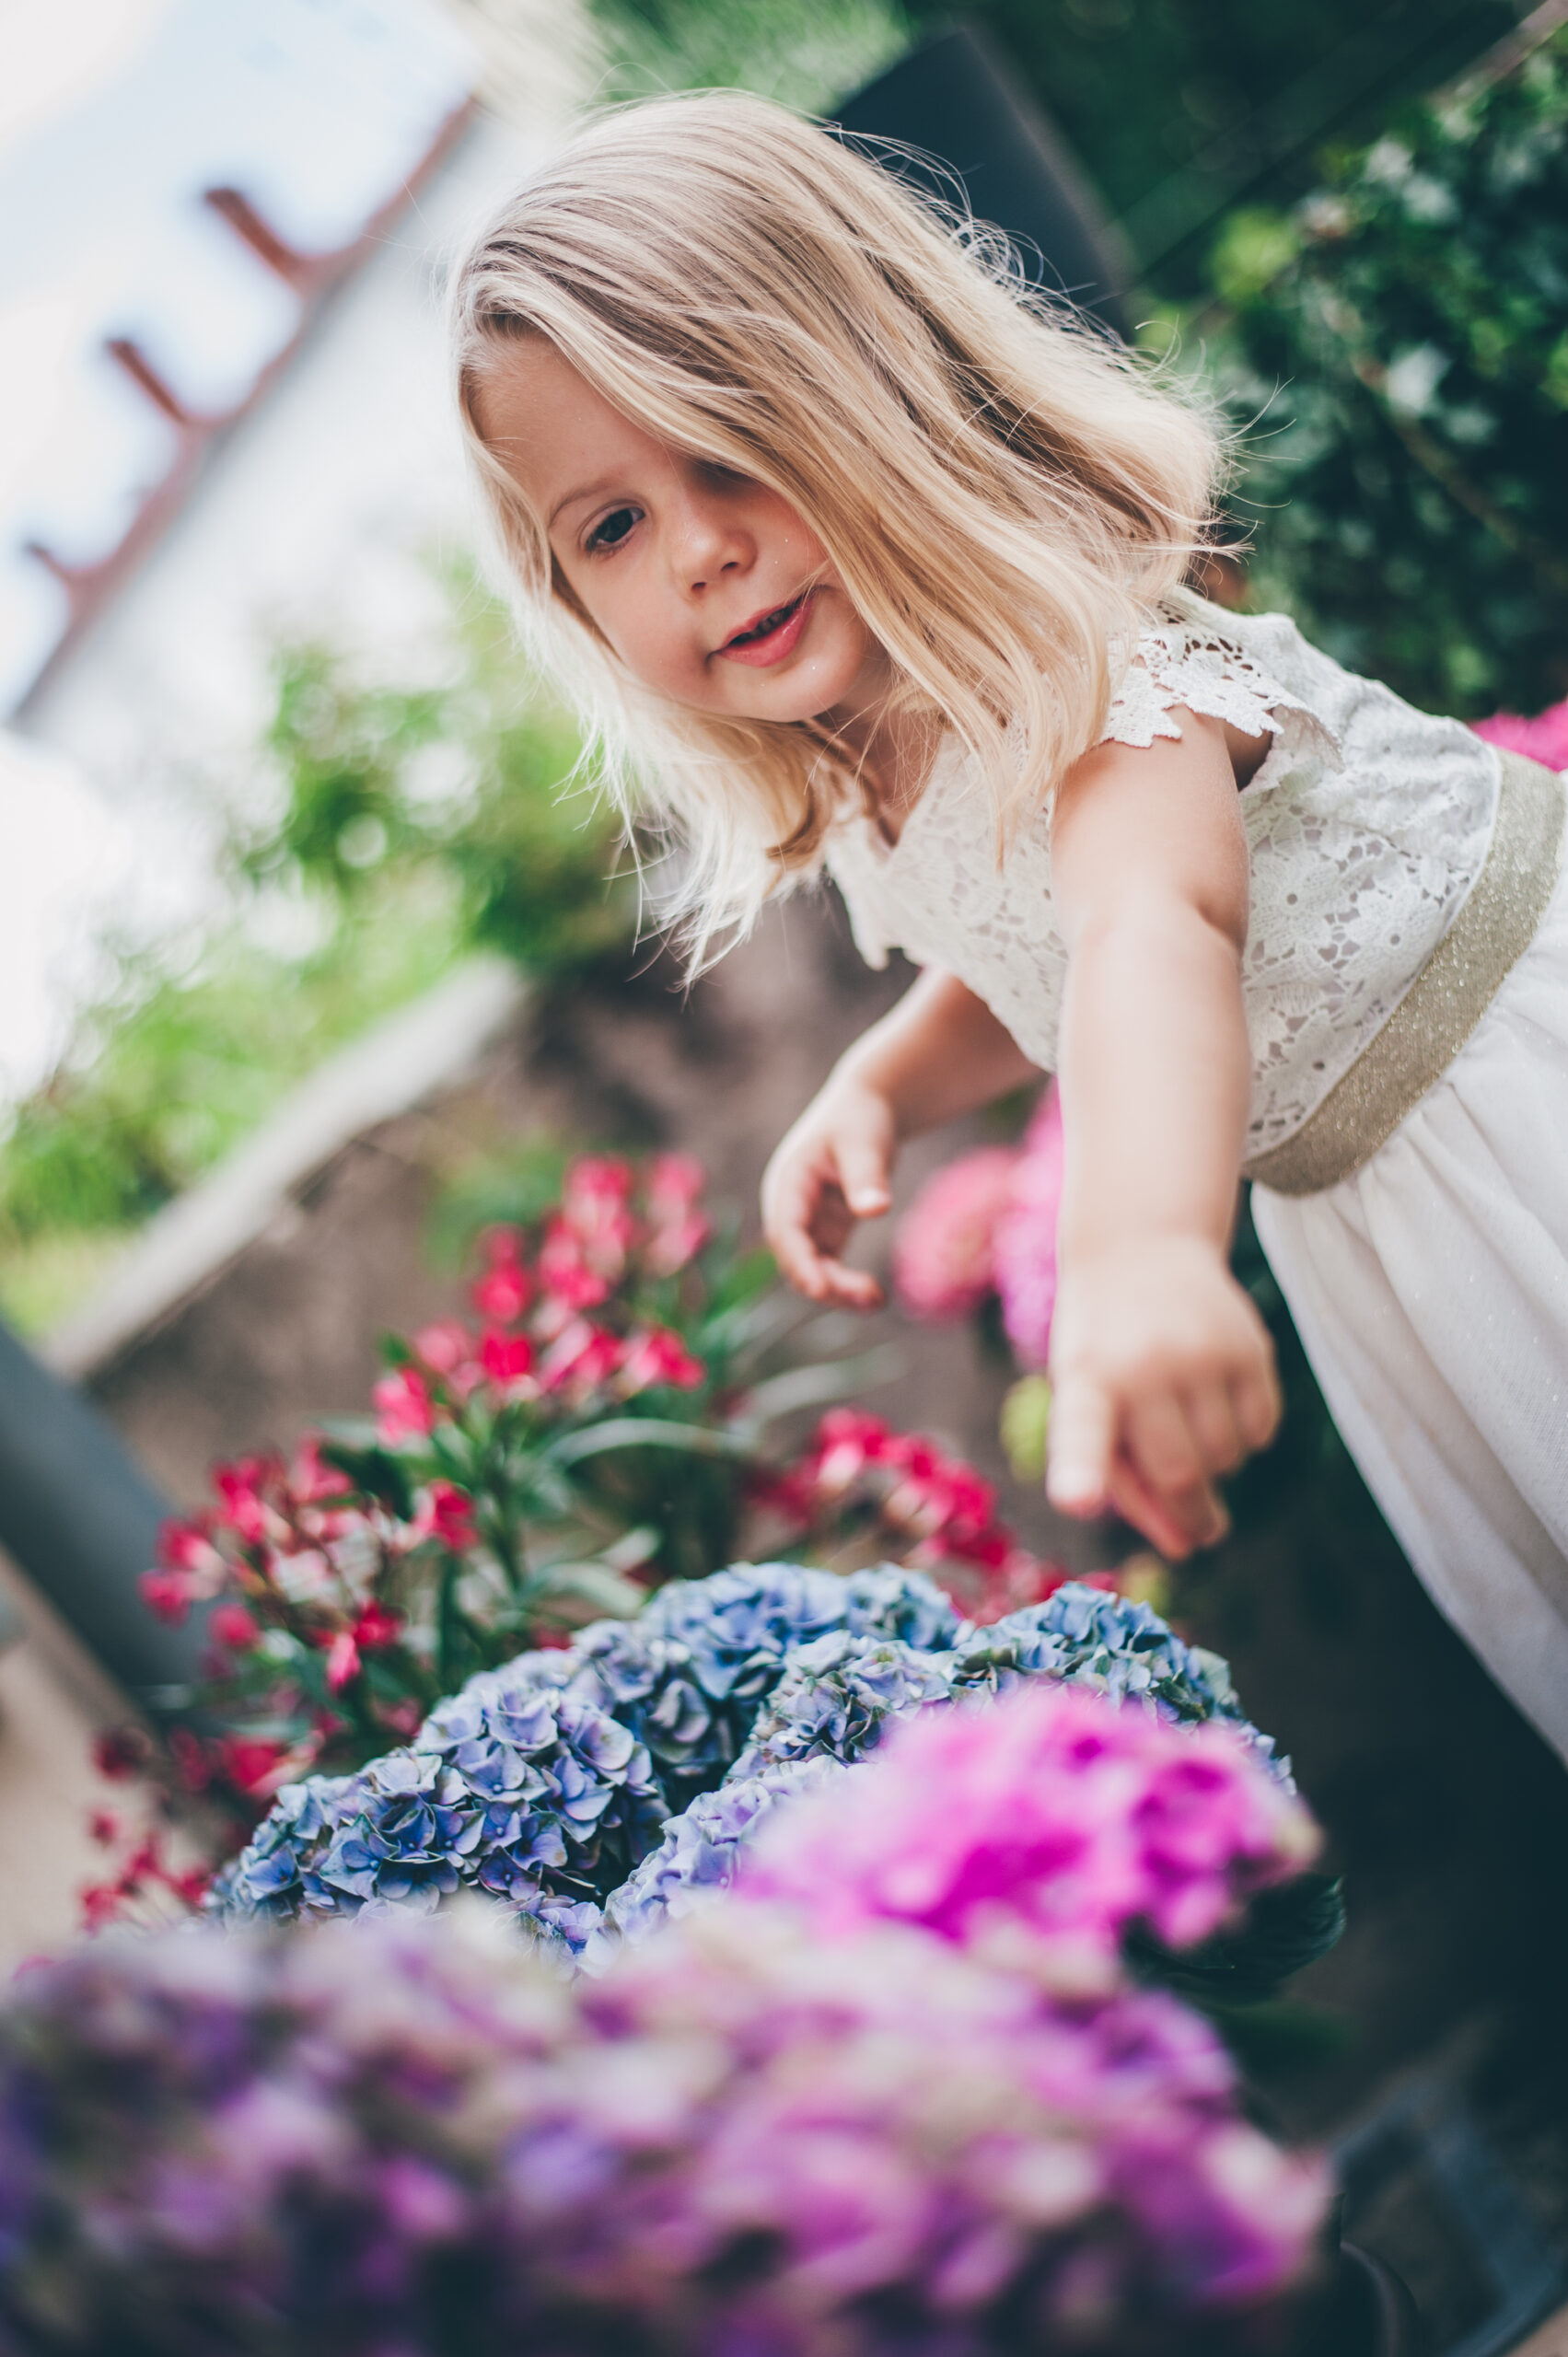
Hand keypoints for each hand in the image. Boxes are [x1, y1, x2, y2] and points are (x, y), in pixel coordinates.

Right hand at [761, 1077, 895, 1307]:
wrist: (867, 1108)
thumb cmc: (861, 1119)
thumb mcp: (865, 1143)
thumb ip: (867, 1177)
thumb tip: (876, 1211)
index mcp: (788, 1182)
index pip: (784, 1231)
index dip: (799, 1262)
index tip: (820, 1289)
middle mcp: (790, 1207)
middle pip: (795, 1258)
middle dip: (826, 1283)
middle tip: (870, 1297)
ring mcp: (807, 1222)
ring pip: (812, 1269)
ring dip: (838, 1290)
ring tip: (876, 1301)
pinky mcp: (826, 1231)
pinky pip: (829, 1267)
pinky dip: (847, 1284)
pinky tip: (875, 1298)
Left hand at [1045, 1237, 1279, 1557]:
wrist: (1140, 1250)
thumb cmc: (1103, 1350)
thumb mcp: (1088, 1405)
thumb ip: (1125, 1480)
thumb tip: (1183, 1548)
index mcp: (1085, 1380)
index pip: (1080, 1429)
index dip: (1082, 1473)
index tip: (1077, 1501)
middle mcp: (1143, 1364)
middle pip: (1181, 1474)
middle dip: (1193, 1515)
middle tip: (1201, 1531)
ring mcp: (1202, 1351)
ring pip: (1227, 1457)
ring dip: (1216, 1465)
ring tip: (1188, 1428)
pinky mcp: (1249, 1346)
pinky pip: (1260, 1430)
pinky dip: (1245, 1437)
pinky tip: (1216, 1402)